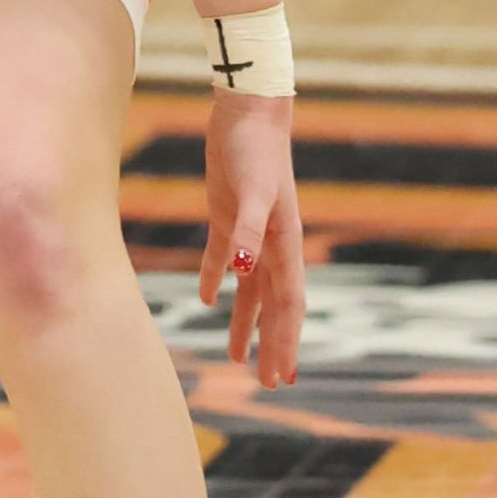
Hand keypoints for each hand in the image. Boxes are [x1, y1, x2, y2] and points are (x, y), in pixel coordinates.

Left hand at [197, 91, 305, 387]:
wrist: (247, 114)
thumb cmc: (254, 151)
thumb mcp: (253, 192)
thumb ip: (249, 231)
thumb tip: (246, 270)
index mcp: (284, 245)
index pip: (288, 306)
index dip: (286, 342)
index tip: (284, 377)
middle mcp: (271, 245)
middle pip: (273, 306)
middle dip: (272, 344)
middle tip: (270, 383)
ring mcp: (249, 233)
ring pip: (249, 291)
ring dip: (245, 323)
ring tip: (235, 357)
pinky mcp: (227, 218)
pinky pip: (223, 259)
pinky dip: (217, 281)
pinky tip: (209, 300)